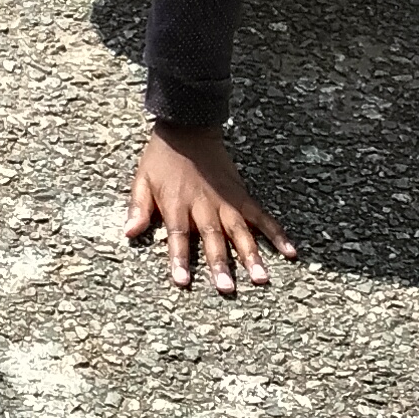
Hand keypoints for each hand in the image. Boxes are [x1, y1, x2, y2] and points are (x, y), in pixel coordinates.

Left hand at [125, 124, 296, 293]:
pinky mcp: (242, 196)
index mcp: (177, 203)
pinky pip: (261, 216)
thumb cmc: (162, 158)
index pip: (178, 236)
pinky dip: (276, 233)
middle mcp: (204, 205)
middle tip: (227, 288)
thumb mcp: (142, 179)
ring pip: (240, 231)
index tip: (183, 281)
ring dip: (251, 255)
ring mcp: (226, 201)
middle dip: (220, 264)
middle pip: (212, 238)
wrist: (189, 128)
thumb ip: (138, 207)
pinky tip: (290, 251)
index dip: (180, 258)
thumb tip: (128, 233)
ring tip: (261, 278)